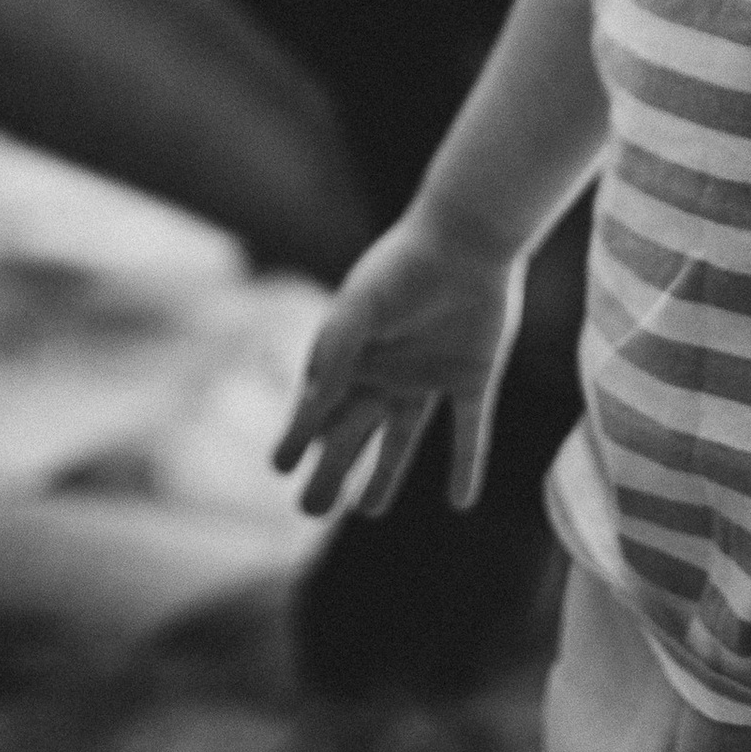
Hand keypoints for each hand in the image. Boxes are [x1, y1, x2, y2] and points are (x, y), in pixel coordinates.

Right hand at [273, 205, 524, 519]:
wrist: (469, 240)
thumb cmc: (405, 268)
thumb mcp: (359, 308)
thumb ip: (335, 353)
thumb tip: (309, 408)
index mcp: (354, 354)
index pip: (318, 408)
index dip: (297, 437)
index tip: (278, 467)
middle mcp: (386, 372)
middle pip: (352, 435)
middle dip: (331, 472)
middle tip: (310, 511)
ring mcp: (429, 377)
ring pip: (402, 441)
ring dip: (385, 477)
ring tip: (369, 511)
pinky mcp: (472, 378)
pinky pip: (469, 433)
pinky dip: (466, 466)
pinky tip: (461, 502)